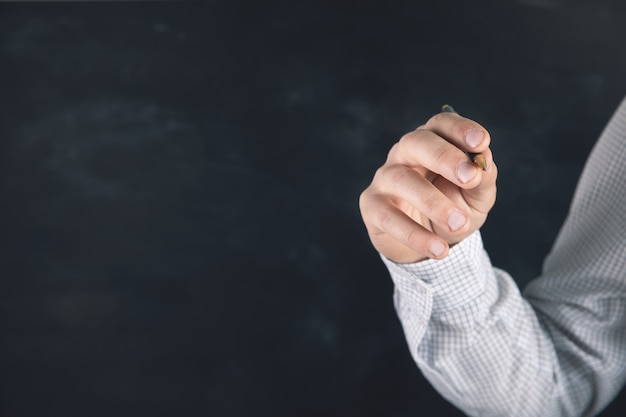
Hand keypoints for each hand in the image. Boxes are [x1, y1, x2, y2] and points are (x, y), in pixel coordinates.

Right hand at [359, 110, 496, 262]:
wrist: (431, 242)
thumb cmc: (454, 207)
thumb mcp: (476, 196)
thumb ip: (482, 179)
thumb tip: (483, 163)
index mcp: (432, 142)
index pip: (441, 124)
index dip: (459, 129)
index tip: (481, 142)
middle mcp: (404, 154)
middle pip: (416, 142)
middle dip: (444, 157)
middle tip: (469, 177)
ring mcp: (384, 179)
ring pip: (402, 180)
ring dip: (433, 202)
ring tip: (459, 223)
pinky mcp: (372, 207)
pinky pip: (390, 218)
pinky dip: (415, 235)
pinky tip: (439, 250)